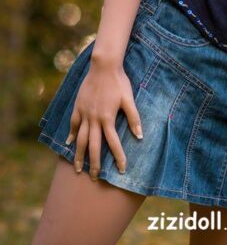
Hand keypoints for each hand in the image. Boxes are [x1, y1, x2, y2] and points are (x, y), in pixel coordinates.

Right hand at [64, 62, 142, 180]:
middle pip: (93, 146)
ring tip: (78, 168)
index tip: (121, 170)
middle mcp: (94, 118)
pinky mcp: (78, 106)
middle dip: (94, 163)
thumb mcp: (129, 99)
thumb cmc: (119, 82)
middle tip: (94, 178)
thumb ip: (134, 118)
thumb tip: (139, 136)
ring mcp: (84, 113)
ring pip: (79, 138)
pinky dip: (70, 134)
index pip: (113, 143)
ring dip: (78, 155)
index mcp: (108, 118)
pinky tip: (67, 144)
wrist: (103, 66)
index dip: (118, 157)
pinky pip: (73, 124)